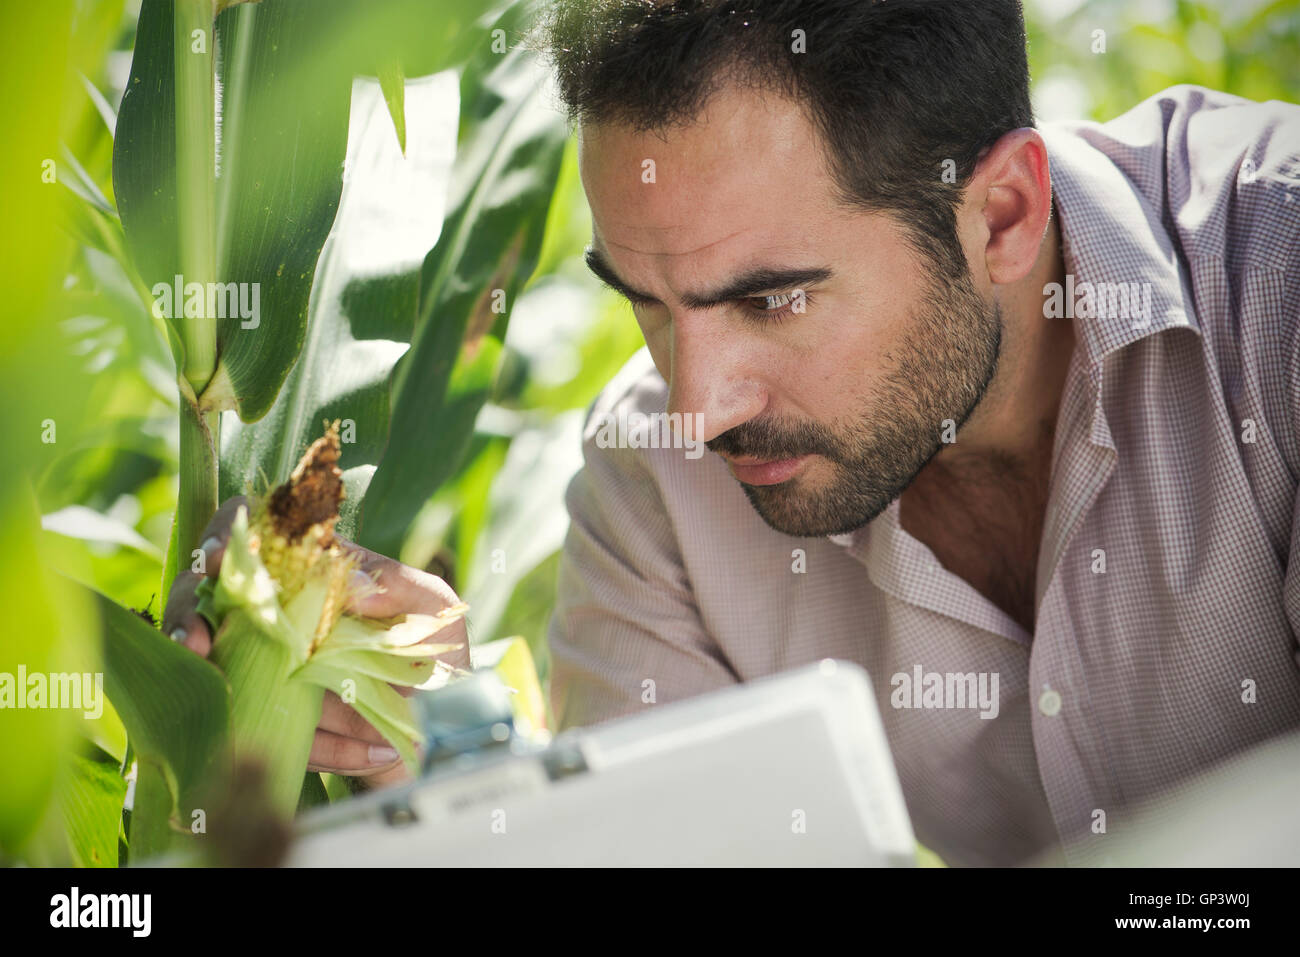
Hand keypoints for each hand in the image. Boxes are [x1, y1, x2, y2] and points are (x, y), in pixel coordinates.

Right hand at [162, 496, 470, 788]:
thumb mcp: (434, 612)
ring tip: (232, 702)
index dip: (222, 540)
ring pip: (223, 671)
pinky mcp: (279, 725)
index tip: (215, 559)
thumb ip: (401, 586)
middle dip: (191, 618)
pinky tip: (371, 753)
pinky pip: (279, 735)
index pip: (251, 536)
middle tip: (198, 642)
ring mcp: (271, 671)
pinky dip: (323, 747)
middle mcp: (279, 616)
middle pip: (208, 600)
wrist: (449, 731)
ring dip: (224, 688)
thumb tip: (350, 582)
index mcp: (313, 574)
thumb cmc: (438, 654)